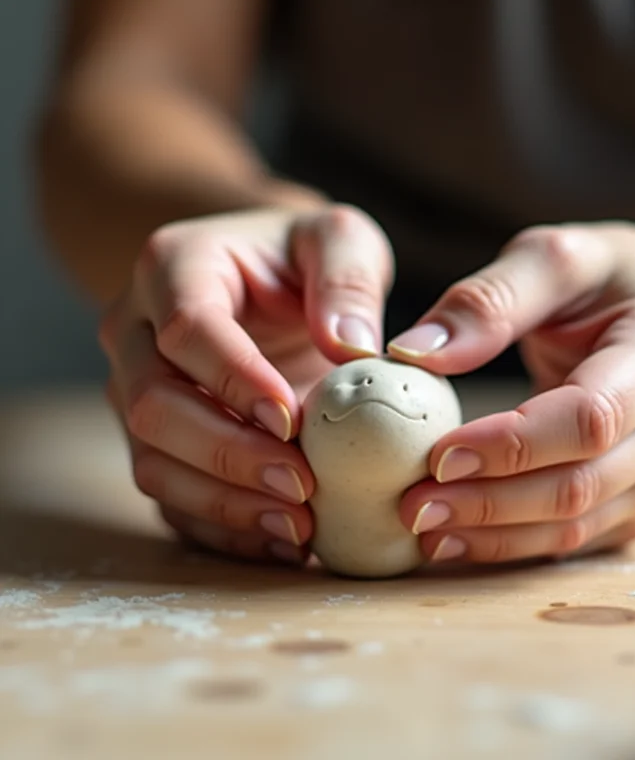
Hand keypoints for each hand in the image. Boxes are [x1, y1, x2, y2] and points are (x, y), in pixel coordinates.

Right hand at [99, 205, 392, 563]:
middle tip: (302, 485)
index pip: (187, 329)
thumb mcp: (340, 241)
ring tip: (298, 526)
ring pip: (152, 460)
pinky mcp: (154, 438)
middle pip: (155, 405)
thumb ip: (349, 280)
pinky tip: (279, 542)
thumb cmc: (302, 257)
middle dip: (229, 453)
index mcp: (174, 267)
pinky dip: (220, 527)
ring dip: (224, 502)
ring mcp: (135, 389)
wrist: (264, 281)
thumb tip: (351, 348)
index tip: (292, 420)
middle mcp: (135, 330)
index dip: (234, 379)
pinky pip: (169, 495)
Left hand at [391, 223, 634, 564]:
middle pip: (578, 486)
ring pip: (575, 526)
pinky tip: (461, 538)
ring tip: (423, 528)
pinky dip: (515, 546)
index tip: (437, 455)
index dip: (509, 445)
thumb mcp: (557, 259)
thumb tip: (411, 352)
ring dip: (494, 536)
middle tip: (412, 503)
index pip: (587, 418)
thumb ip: (489, 300)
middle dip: (488, 502)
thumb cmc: (612, 282)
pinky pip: (578, 540)